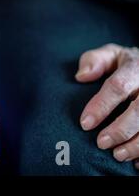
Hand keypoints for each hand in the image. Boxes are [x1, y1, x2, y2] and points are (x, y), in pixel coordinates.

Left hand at [76, 44, 138, 169]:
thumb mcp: (111, 55)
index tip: (85, 124)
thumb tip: (81, 76)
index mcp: (135, 67)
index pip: (118, 87)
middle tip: (101, 143)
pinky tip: (137, 161)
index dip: (100, 106)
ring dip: (137, 144)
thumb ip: (94, 61)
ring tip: (118, 154)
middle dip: (120, 130)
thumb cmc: (126, 64)